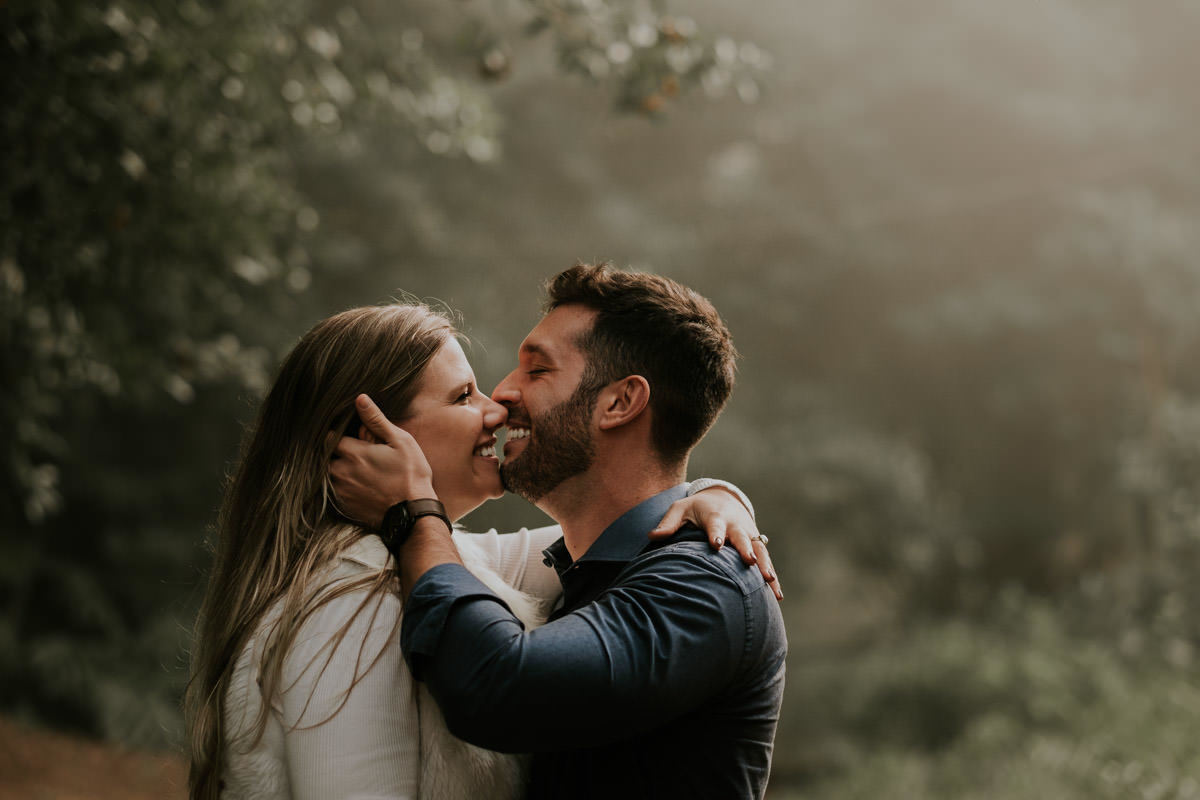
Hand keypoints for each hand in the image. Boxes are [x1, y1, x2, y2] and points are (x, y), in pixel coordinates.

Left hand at [329, 394, 435, 528]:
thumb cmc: (411, 475)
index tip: (346, 435)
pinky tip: (360, 486)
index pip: (329, 437)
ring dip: (338, 470)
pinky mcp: (343, 506)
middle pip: (326, 456)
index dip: (337, 434)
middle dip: (336, 453)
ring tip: (358, 471)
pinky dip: (342, 487)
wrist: (413, 513)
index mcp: (353, 452)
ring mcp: (340, 490)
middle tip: (356, 454)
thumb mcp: (400, 441)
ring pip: (329, 474)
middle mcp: (341, 471)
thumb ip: (376, 420)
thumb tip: (360, 399)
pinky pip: (334, 492)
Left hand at [649, 489, 781, 599]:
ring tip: (768, 582)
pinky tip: (777, 596)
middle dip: (746, 549)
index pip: (716, 525)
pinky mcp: (757, 545)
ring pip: (759, 551)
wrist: (723, 497)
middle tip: (750, 561)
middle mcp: (735, 526)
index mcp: (716, 516)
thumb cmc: (697, 508)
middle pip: (742, 538)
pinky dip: (773, 577)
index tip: (716, 545)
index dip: (716, 534)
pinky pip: (766, 561)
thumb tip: (652, 536)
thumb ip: (668, 523)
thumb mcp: (681, 509)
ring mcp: (748, 535)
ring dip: (765, 565)